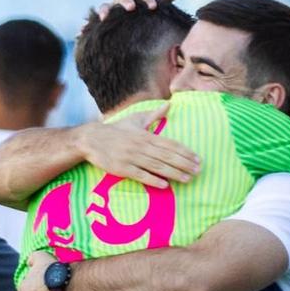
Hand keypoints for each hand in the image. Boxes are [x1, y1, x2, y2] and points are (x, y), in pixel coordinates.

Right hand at [78, 111, 196, 188]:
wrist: (91, 139)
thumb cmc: (116, 130)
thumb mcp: (135, 120)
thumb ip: (153, 115)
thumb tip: (169, 105)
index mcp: (145, 135)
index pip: (170, 143)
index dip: (185, 151)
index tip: (197, 158)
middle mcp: (140, 146)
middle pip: (166, 155)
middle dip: (184, 163)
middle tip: (198, 171)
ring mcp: (131, 158)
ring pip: (156, 166)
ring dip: (173, 173)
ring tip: (187, 179)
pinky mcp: (122, 169)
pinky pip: (140, 175)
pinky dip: (153, 180)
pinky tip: (165, 185)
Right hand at [89, 0, 183, 27]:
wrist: (126, 29)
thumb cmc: (141, 16)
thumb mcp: (153, 9)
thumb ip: (164, 0)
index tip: (153, 7)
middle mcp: (118, 2)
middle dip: (125, 2)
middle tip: (131, 8)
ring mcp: (108, 12)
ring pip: (104, 8)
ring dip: (103, 11)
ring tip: (103, 18)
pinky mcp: (99, 24)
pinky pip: (90, 24)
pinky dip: (85, 27)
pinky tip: (80, 33)